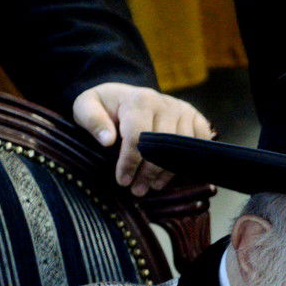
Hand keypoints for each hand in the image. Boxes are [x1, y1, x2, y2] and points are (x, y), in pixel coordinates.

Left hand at [72, 82, 212, 196]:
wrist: (126, 96)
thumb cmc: (106, 106)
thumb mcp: (86, 106)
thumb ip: (92, 120)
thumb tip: (107, 140)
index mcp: (139, 100)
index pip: (138, 137)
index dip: (130, 162)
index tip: (123, 181)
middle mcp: (166, 104)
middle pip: (162, 146)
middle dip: (148, 172)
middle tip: (138, 190)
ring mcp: (184, 111)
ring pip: (181, 149)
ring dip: (167, 171)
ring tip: (153, 185)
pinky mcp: (197, 119)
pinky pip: (199, 144)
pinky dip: (187, 162)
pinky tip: (171, 173)